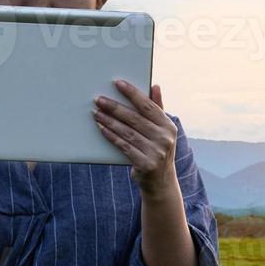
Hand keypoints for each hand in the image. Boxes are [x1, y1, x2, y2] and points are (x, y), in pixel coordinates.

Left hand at [93, 80, 177, 196]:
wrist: (161, 182)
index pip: (148, 106)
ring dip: (109, 121)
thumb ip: (157, 108)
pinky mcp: (145, 164)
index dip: (132, 93)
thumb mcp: (162, 130)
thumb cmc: (157, 150)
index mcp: (168, 126)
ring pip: (127, 132)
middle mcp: (164, 138)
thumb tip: (155, 86)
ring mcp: (156, 152)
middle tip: (99, 99)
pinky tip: (102, 128)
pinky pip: (124, 146)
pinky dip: (111, 136)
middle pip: (135, 118)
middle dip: (115, 107)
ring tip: (96, 112)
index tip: (118, 83)